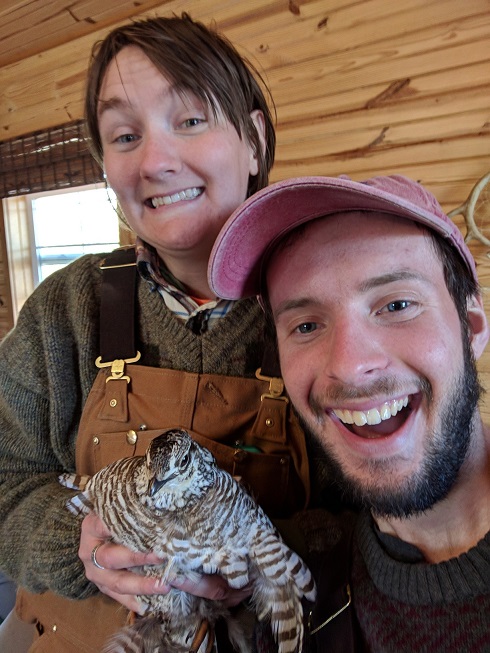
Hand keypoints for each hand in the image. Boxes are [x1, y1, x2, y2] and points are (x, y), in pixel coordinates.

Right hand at [79, 512, 250, 611]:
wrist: (98, 533)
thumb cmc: (119, 513)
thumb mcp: (124, 502)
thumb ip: (142, 497)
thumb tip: (180, 482)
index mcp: (94, 524)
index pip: (106, 523)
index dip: (126, 526)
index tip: (150, 527)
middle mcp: (90, 549)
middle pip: (111, 557)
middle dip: (138, 558)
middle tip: (164, 555)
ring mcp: (95, 572)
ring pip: (116, 583)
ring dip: (141, 585)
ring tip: (165, 585)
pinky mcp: (104, 588)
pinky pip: (120, 599)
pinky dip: (137, 602)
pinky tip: (154, 605)